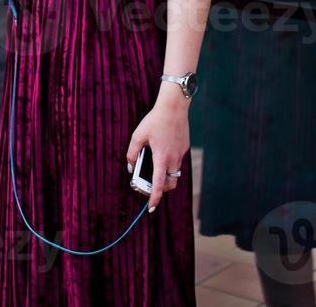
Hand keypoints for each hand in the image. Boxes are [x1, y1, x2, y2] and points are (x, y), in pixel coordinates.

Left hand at [125, 91, 189, 212]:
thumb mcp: (138, 135)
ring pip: (175, 172)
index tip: (151, 208)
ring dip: (166, 175)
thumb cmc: (154, 120)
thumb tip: (130, 167)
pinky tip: (162, 149)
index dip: (155, 198)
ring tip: (155, 167)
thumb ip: (132, 153)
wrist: (174, 107)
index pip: (159, 184)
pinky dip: (170, 162)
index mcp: (161, 158)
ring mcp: (181, 154)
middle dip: (163, 189)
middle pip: (170, 183)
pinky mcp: (185, 147)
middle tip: (151, 185)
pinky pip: (177, 160)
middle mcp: (173, 159)